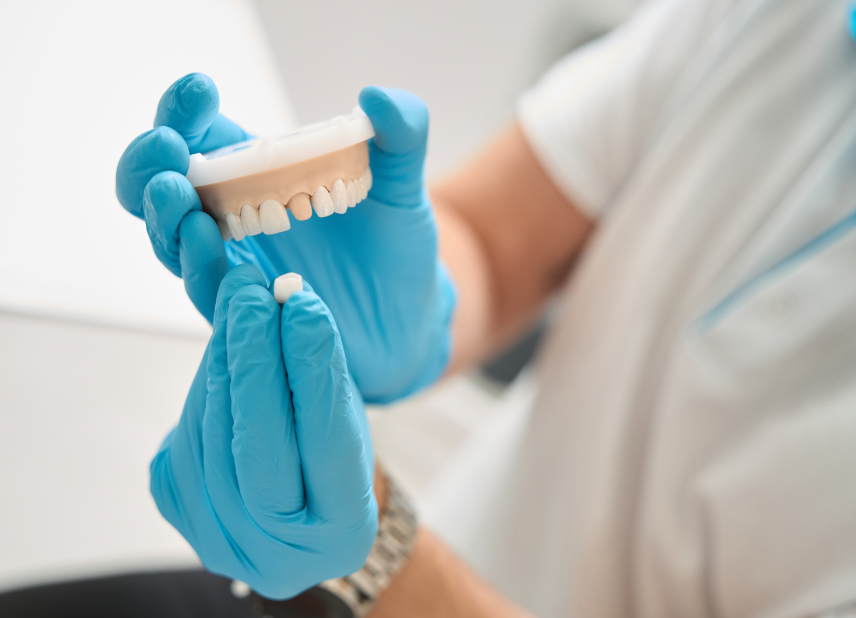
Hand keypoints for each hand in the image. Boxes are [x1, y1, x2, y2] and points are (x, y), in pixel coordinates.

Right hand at [116, 73, 455, 402]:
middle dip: (150, 164)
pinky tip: (206, 240)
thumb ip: (402, 134)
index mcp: (259, 173)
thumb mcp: (403, 185)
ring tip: (175, 192)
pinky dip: (200, 265)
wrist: (411, 316)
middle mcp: (234, 217)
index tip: (201, 90)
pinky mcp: (247, 311)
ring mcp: (235, 265)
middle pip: (162, 186)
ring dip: (165, 215)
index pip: (203, 135)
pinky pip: (209, 290)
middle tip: (167, 147)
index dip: (186, 111)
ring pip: (172, 240)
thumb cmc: (396, 245)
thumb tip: (376, 96)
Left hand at [150, 264, 376, 598]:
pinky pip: (186, 436)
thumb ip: (321, 374)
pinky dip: (206, 382)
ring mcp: (220, 539)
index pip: (326, 445)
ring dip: (222, 359)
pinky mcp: (180, 511)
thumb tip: (288, 301)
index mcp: (340, 535)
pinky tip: (223, 343)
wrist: (299, 512)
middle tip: (253, 293)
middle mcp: (277, 554)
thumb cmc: (335, 459)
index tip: (306, 308)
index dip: (315, 372)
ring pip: (211, 436)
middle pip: (256, 449)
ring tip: (238, 300)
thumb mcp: (347, 423)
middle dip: (253, 361)